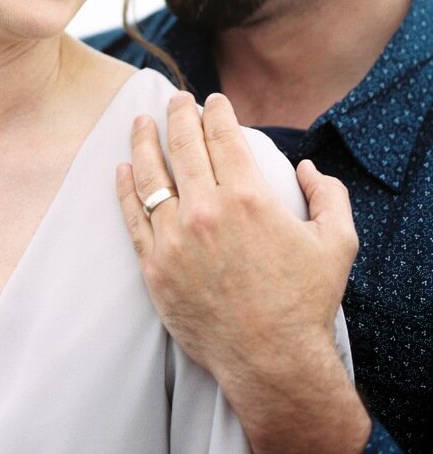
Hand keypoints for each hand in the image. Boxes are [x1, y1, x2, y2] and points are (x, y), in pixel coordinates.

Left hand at [116, 91, 367, 453]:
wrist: (270, 360)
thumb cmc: (305, 302)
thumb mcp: (337, 243)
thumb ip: (329, 196)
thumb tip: (306, 167)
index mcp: (247, 198)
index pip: (223, 137)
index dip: (216, 112)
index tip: (212, 101)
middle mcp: (205, 211)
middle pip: (182, 146)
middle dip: (177, 114)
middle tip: (175, 99)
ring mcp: (174, 238)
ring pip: (149, 176)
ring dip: (143, 142)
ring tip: (139, 122)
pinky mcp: (153, 265)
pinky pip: (132, 216)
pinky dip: (124, 187)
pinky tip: (121, 169)